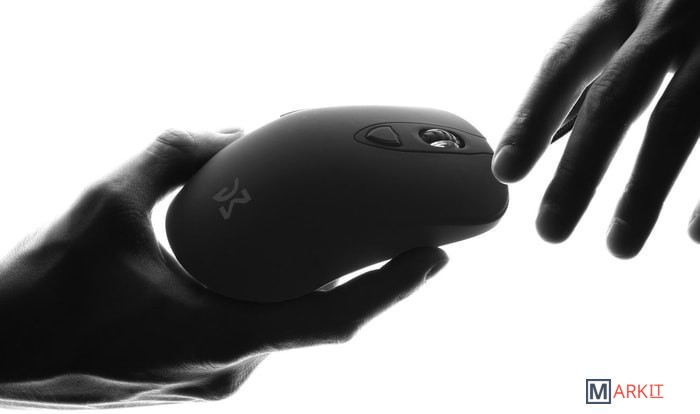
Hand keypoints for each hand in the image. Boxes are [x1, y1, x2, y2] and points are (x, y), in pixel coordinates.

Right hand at [0, 129, 447, 407]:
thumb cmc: (43, 296)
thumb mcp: (103, 206)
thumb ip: (169, 156)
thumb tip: (225, 131)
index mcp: (218, 337)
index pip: (332, 319)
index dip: (392, 289)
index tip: (433, 255)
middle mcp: (228, 364)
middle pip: (321, 322)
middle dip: (370, 282)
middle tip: (402, 235)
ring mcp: (215, 372)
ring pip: (289, 326)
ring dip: (323, 287)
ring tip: (348, 241)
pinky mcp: (199, 366)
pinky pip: (258, 327)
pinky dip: (280, 293)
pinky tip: (277, 261)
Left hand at [492, 0, 699, 256]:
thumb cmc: (682, 8)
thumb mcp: (635, 16)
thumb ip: (600, 65)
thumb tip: (545, 133)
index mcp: (623, 3)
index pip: (566, 63)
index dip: (533, 117)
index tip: (506, 172)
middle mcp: (670, 16)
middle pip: (615, 100)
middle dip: (579, 171)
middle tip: (549, 230)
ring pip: (678, 122)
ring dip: (644, 192)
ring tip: (619, 248)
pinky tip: (694, 234)